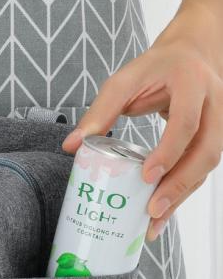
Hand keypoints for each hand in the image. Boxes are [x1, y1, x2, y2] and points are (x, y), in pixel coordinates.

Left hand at [62, 2, 222, 240]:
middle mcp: (214, 104)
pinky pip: (200, 170)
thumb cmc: (155, 68)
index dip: (169, 151)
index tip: (147, 175)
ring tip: (153, 223)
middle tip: (152, 210)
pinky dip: (181, 193)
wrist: (191, 54)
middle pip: (207, 151)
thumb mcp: (124, 81)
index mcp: (192, 83)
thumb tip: (71, 146)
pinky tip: (161, 214)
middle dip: (180, 184)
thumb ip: (99, 112)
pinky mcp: (212, 139)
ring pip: (207, 165)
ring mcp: (219, 123)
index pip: (186, 122)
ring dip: (181, 196)